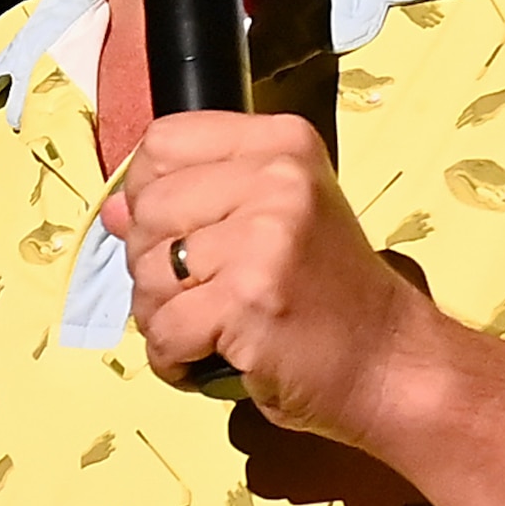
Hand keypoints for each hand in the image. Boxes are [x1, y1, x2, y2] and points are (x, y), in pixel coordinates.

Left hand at [106, 109, 438, 451]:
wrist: (391, 362)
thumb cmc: (330, 296)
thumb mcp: (274, 222)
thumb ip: (194, 203)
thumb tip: (113, 209)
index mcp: (282, 144)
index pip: (162, 142)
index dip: (149, 193)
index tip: (179, 231)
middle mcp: (277, 179)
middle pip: (146, 208)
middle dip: (153, 264)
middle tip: (200, 294)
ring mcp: (265, 239)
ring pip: (147, 273)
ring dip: (160, 316)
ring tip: (207, 328)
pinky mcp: (250, 301)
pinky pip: (164, 331)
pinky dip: (173, 359)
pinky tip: (207, 358)